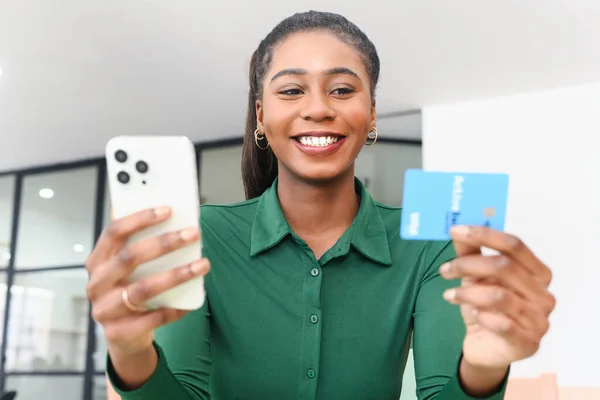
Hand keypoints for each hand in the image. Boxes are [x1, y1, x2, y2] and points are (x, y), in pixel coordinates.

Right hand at [85, 206, 209, 356]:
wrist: (122, 336)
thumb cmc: (128, 290)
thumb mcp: (126, 268)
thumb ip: (138, 245)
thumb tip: (169, 213)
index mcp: (97, 261)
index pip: (114, 232)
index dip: (140, 219)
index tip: (168, 210)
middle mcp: (96, 283)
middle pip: (130, 258)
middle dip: (164, 243)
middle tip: (193, 233)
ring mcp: (105, 309)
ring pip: (143, 289)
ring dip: (177, 275)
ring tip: (202, 264)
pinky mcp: (119, 332)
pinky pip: (154, 318)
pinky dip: (175, 308)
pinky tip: (192, 302)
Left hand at [440, 225, 554, 369]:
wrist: (486, 347)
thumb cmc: (486, 308)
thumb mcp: (476, 277)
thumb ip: (470, 253)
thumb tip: (457, 230)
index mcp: (538, 273)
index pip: (514, 245)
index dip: (484, 235)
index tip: (455, 230)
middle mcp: (544, 295)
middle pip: (504, 267)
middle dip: (468, 265)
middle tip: (445, 270)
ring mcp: (539, 321)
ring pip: (498, 295)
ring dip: (467, 292)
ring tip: (449, 294)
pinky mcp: (527, 343)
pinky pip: (502, 324)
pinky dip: (481, 315)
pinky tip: (472, 314)